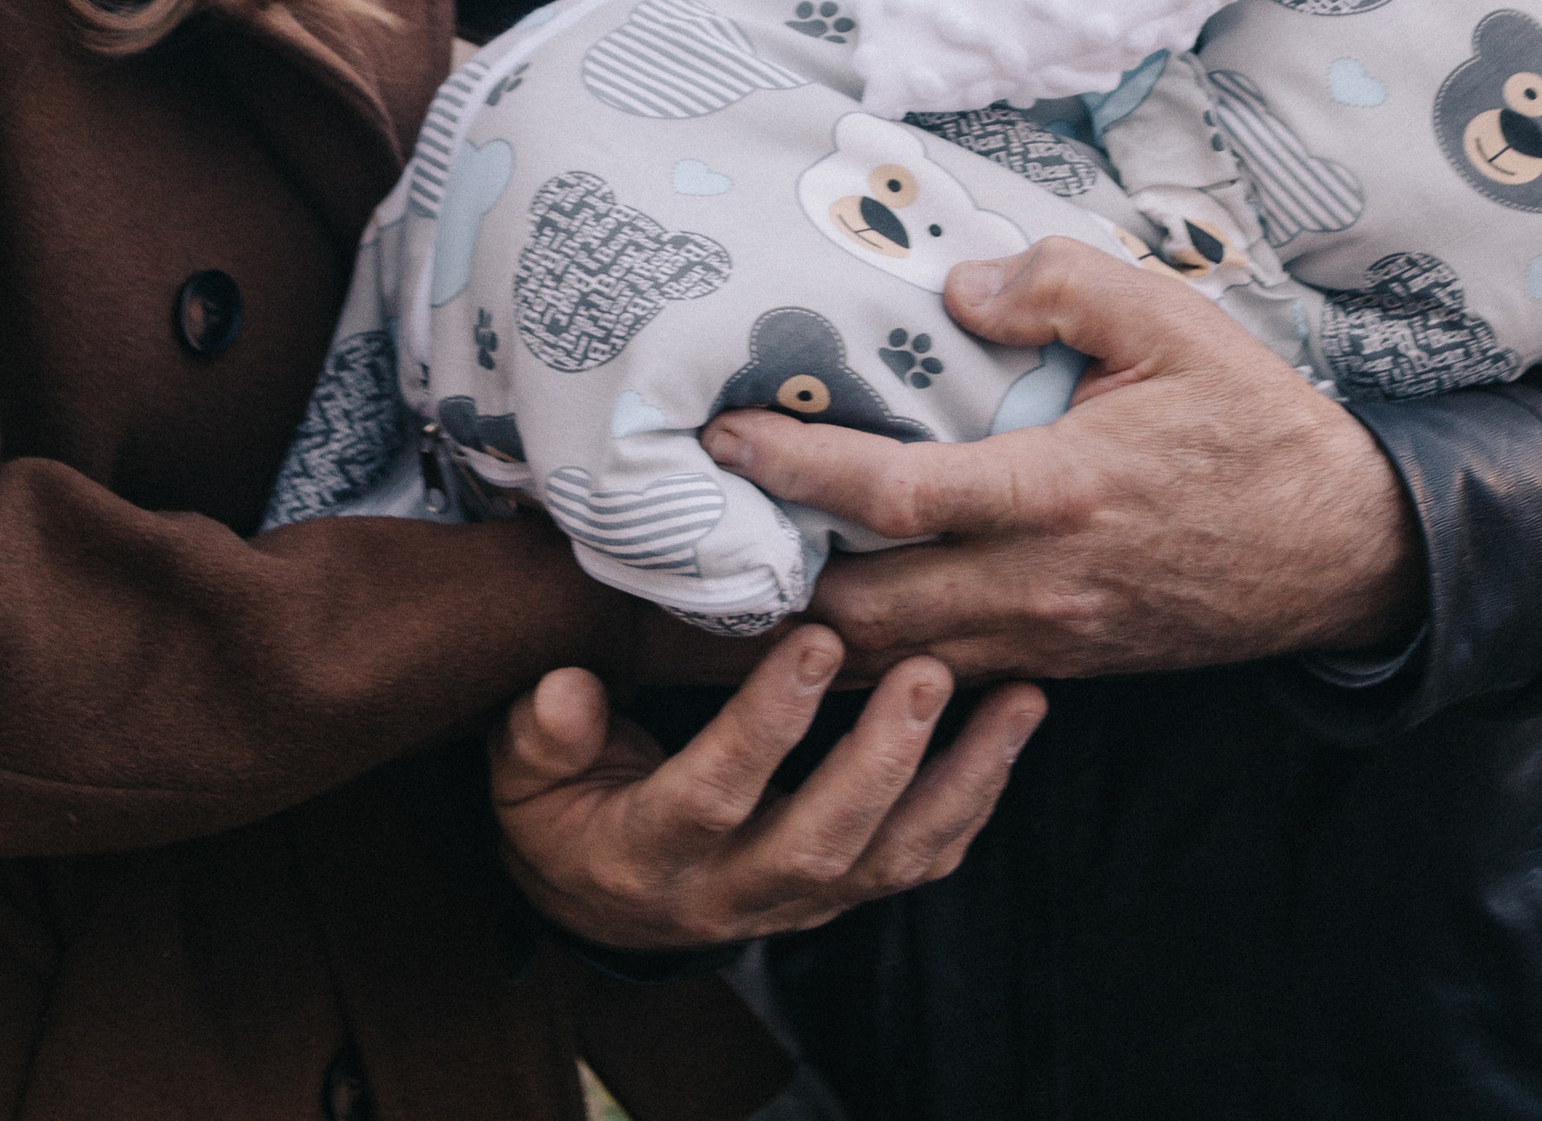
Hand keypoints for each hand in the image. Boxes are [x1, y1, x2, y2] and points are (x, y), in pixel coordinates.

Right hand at [488, 625, 1045, 951]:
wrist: (596, 892)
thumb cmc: (562, 803)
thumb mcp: (526, 769)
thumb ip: (545, 731)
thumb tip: (566, 688)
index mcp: (649, 856)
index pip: (714, 795)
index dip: (765, 725)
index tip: (811, 639)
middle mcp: (732, 893)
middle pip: (821, 844)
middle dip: (881, 759)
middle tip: (928, 670)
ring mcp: (795, 902)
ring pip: (890, 862)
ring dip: (960, 782)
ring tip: (1015, 700)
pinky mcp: (838, 894)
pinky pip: (918, 863)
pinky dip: (975, 801)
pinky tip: (1013, 731)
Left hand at [701, 237, 1422, 682]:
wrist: (1343, 549)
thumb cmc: (1252, 422)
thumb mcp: (1171, 321)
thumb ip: (1060, 285)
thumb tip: (958, 288)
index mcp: (1057, 492)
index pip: (893, 499)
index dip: (795, 473)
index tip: (723, 438)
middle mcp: (1038, 585)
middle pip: (863, 616)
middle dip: (769, 589)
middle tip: (695, 536)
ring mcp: (1048, 641)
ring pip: (895, 666)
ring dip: (814, 632)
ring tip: (740, 580)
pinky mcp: (1062, 667)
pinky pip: (946, 677)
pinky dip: (880, 660)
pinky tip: (839, 614)